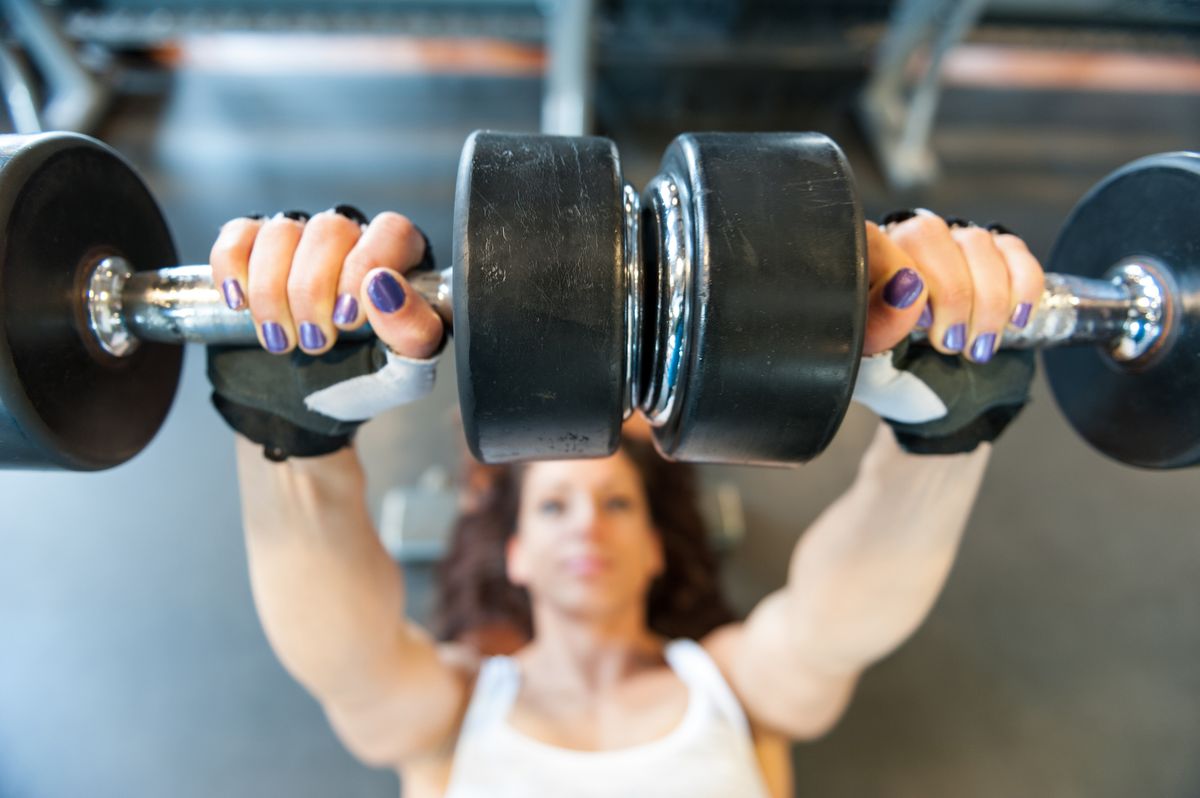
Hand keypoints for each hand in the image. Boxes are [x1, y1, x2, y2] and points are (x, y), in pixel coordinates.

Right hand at [211, 206, 441, 357]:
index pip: (389, 232)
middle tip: (315, 342)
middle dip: (313, 291)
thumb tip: (385, 287)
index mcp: (399, 258)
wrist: (306, 404)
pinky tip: (239, 304)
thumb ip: (412, 331)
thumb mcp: (402, 373)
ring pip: (282, 231)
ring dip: (273, 290)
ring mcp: (299, 241)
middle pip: (330, 230)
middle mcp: (350, 239)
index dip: (365, 267)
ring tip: (281, 341)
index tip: (348, 319)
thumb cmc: (362, 380)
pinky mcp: (252, 250)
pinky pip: (238, 235)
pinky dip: (232, 267)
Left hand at [854, 212, 1044, 453]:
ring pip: (975, 242)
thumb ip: (878, 331)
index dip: (900, 279)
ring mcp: (953, 246)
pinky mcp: (997, 256)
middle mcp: (906, 247)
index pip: (875, 242)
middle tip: (950, 343)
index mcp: (866, 270)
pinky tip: (1015, 321)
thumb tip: (904, 286)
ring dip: (987, 300)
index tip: (919, 325)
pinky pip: (1014, 251)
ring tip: (977, 347)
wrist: (946, 402)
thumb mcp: (878, 374)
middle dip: (950, 295)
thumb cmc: (903, 383)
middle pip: (929, 235)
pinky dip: (1023, 287)